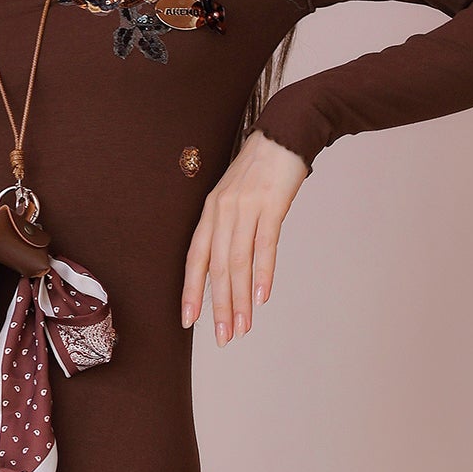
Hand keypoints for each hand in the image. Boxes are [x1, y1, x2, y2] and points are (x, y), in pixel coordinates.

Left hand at [181, 130, 308, 342]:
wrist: (283, 134)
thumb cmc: (259, 170)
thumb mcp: (233, 196)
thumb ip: (226, 227)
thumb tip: (226, 265)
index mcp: (210, 212)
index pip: (195, 259)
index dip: (190, 291)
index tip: (189, 321)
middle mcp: (222, 212)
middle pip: (218, 268)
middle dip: (219, 306)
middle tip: (223, 337)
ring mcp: (247, 208)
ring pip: (239, 262)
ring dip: (241, 299)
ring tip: (242, 327)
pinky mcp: (271, 205)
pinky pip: (265, 244)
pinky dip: (264, 273)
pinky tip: (262, 297)